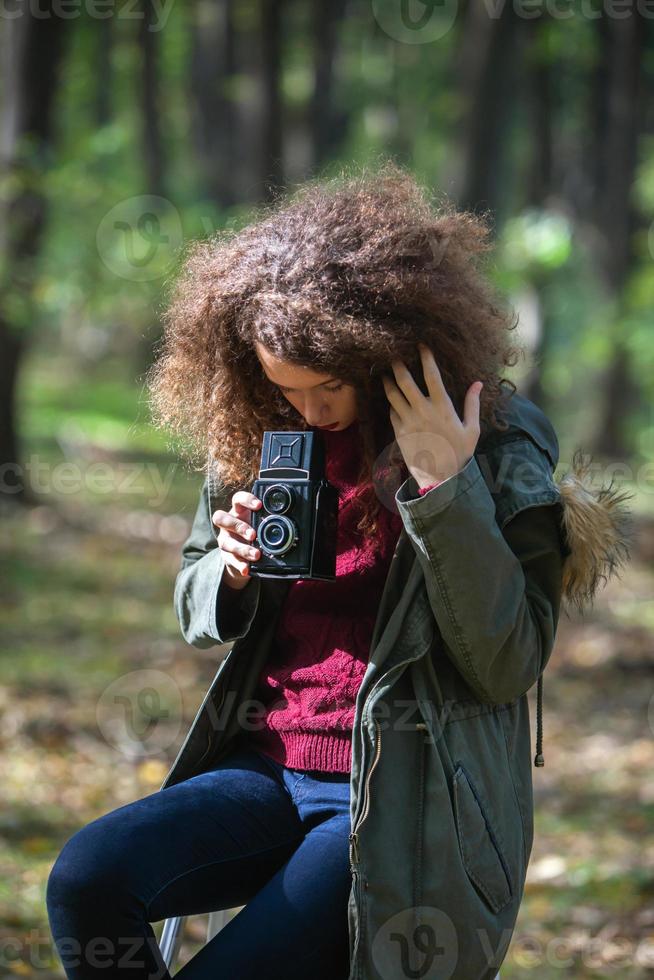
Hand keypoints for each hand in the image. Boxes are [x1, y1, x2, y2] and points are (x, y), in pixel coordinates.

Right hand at [212, 491, 262, 589]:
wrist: (244, 555)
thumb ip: (270, 519)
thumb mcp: (261, 524)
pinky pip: (231, 561)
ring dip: (242, 548)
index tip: (259, 505)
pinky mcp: (227, 556)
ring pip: (226, 542)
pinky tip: (247, 568)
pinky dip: (240, 565)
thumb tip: (294, 517)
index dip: (246, 499)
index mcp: (238, 511)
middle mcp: (228, 524)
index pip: (237, 499)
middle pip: (221, 518)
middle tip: (253, 534)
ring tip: (256, 554)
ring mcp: (225, 540)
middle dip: (238, 526)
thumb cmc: (255, 533)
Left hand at [381, 344, 482, 488]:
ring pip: (392, 395)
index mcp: (443, 407)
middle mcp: (422, 411)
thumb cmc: (459, 454)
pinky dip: (391, 402)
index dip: (426, 357)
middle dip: (398, 364)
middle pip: (405, 381)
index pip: (432, 375)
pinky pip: (391, 411)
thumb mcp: (472, 430)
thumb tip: (478, 383)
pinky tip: (392, 397)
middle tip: (394, 353)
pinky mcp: (398, 432)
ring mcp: (408, 421)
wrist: (439, 479)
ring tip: (385, 372)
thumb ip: (473, 404)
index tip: (421, 344)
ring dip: (388, 381)